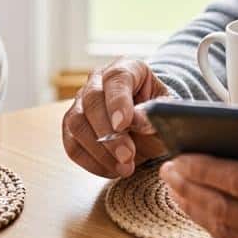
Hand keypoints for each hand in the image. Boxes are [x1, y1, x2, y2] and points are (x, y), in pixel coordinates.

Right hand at [62, 58, 170, 177]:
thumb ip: (154, 112)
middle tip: (127, 156)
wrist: (147, 123)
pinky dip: (90, 162)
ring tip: (124, 167)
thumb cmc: (156, 111)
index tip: (124, 124)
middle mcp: (97, 80)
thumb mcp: (165, 109)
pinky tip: (112, 169)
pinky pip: (72, 144)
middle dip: (109, 133)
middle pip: (92, 101)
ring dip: (99, 151)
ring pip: (76, 123)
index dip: (118, 101)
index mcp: (125, 68)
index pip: (116, 78)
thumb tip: (138, 120)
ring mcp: (81, 101)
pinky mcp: (72, 125)